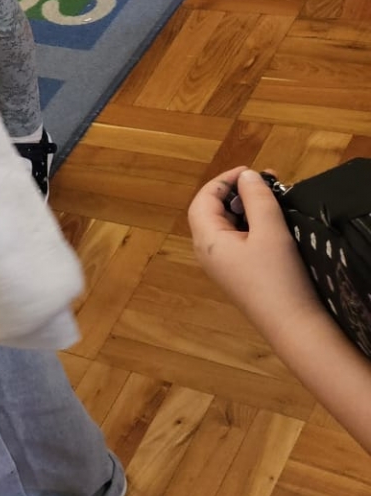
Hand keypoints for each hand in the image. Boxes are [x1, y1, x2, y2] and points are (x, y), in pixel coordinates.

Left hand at [186, 167, 321, 325]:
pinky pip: (237, 240)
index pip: (203, 199)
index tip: (250, 171)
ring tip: (273, 197)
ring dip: (246, 208)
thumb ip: (257, 199)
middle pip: (212, 211)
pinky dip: (250, 225)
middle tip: (266, 182)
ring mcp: (221, 264)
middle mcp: (206, 251)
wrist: (292, 324)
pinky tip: (272, 222)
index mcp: (206, 239)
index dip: (223, 180)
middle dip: (236, 192)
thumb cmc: (278, 276)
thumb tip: (246, 177)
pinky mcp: (237, 273)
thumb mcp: (270, 231)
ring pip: (226, 225)